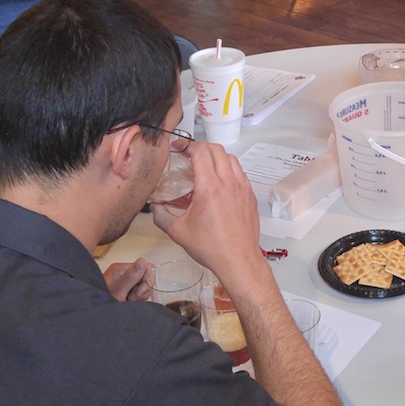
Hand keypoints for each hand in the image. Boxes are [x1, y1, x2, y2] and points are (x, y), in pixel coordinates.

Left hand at [104, 257, 152, 300]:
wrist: (96, 317)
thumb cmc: (104, 304)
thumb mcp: (119, 292)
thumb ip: (131, 277)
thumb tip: (142, 260)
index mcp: (121, 268)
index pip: (147, 267)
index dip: (147, 280)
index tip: (139, 292)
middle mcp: (124, 272)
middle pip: (146, 276)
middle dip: (143, 289)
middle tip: (132, 298)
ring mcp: (126, 280)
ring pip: (144, 285)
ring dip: (140, 295)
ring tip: (129, 301)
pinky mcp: (127, 288)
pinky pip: (140, 291)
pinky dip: (138, 298)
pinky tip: (129, 302)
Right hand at [151, 142, 264, 286]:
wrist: (238, 260)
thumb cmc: (209, 246)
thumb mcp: (178, 232)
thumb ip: (161, 216)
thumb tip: (154, 206)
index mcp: (210, 186)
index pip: (201, 152)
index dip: (188, 145)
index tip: (178, 149)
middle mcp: (228, 182)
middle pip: (217, 150)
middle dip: (201, 147)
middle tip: (189, 155)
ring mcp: (243, 187)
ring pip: (231, 159)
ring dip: (216, 157)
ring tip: (204, 167)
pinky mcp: (250, 195)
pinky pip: (240, 173)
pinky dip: (228, 169)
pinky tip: (219, 182)